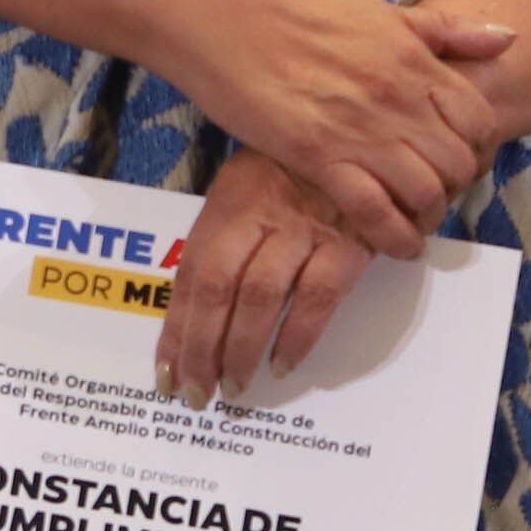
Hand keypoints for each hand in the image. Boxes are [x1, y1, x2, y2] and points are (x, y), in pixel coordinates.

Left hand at [155, 149, 375, 405]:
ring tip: (234, 387)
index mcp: (227, 205)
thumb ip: (226, 237)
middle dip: (200, 348)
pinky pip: (318, 295)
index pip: (190, 274)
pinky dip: (298, 335)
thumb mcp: (249, 189)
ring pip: (260, 295)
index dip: (176, 328)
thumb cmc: (297, 170)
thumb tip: (193, 303)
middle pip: (216, 288)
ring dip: (242, 348)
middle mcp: (258, 216)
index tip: (165, 371)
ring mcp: (303, 229)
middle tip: (194, 393)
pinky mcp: (348, 242)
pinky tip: (284, 364)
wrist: (365, 137)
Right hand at [158, 0, 509, 257]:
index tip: (457, 158)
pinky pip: (375, 213)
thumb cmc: (296, 10)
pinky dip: (393, 237)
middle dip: (452, 187)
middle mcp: (397, 98)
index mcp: (414, 60)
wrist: (226, 18)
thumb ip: (443, 29)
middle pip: (458, 164)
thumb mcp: (379, 10)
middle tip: (432, 192)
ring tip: (412, 220)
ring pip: (425, 193)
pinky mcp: (320, 157)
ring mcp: (360, 129)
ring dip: (425, 215)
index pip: (479, 121)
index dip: (477, 149)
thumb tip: (507, 37)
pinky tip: (392, 244)